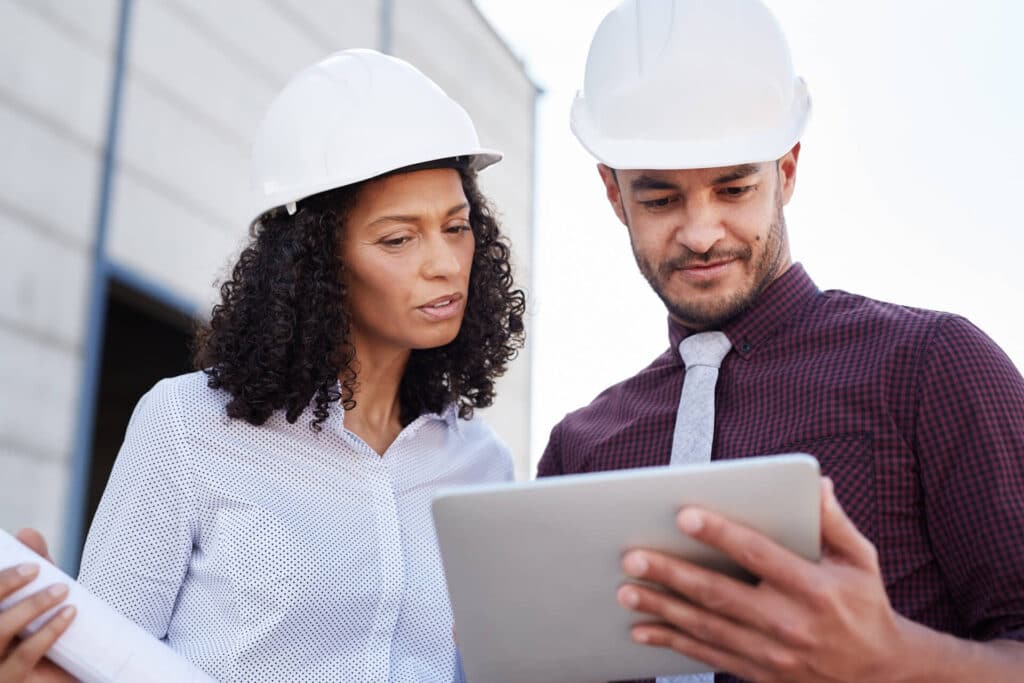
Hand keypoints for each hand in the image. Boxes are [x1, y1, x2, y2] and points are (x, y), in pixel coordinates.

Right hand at [0, 529, 75, 682]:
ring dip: (31, 607)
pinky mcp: (10, 681)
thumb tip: (27, 533)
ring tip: (61, 590)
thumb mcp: (34, 600)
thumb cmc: (37, 635)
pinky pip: (25, 655)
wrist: (62, 676)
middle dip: (3, 584)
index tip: (23, 564)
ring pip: (0, 631)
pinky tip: (69, 613)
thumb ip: (31, 570)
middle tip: (34, 569)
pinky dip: (49, 631)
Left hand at [616, 478, 907, 681]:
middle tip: (633, 557)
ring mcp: (772, 655)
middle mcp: (790, 624)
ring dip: (662, 609)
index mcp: (814, 589)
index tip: (684, 516)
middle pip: (720, 595)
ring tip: (626, 591)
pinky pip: (708, 655)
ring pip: (706, 628)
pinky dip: (672, 643)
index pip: (758, 556)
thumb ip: (834, 522)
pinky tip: (642, 629)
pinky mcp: (760, 674)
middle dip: (672, 575)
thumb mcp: (860, 560)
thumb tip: (815, 483)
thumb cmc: (865, 606)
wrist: (881, 676)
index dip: (720, 535)